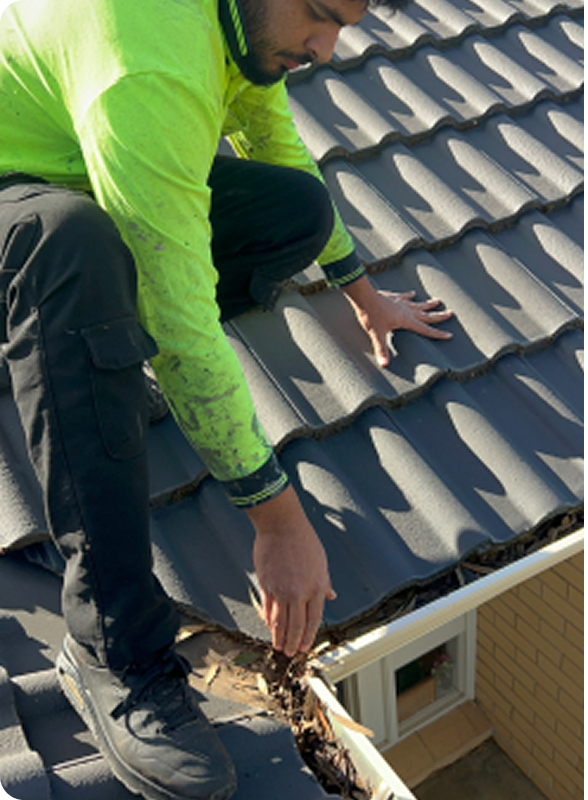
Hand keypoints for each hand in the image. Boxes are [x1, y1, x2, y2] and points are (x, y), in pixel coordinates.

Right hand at [246, 485, 335, 656]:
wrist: (281, 525)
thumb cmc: (303, 539)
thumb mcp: (321, 561)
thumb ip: (324, 582)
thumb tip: (331, 595)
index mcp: (316, 586)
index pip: (313, 619)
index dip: (308, 636)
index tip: (305, 646)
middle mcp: (300, 592)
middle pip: (296, 625)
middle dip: (293, 642)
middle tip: (291, 653)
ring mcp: (281, 590)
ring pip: (280, 621)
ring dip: (279, 636)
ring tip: (279, 646)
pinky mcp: (266, 584)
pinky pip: (268, 608)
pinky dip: (269, 620)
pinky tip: (269, 626)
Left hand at [343, 275, 452, 366]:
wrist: (364, 296)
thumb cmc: (371, 315)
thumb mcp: (376, 334)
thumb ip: (381, 349)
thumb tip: (384, 364)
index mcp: (406, 320)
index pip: (425, 329)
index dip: (437, 334)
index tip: (449, 335)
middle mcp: (406, 311)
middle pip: (426, 315)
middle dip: (438, 316)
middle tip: (450, 313)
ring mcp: (400, 303)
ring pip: (418, 304)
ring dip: (428, 304)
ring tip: (437, 302)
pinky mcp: (393, 297)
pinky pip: (404, 297)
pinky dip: (409, 296)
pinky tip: (413, 293)